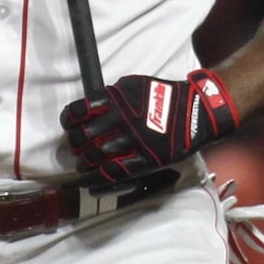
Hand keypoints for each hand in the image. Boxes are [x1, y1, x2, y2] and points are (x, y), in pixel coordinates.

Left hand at [60, 68, 239, 188]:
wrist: (194, 110)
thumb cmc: (162, 95)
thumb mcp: (132, 84)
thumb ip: (110, 95)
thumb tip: (90, 106)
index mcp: (115, 99)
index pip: (79, 110)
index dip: (69, 120)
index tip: (68, 125)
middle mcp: (121, 119)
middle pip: (83, 136)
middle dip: (75, 144)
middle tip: (76, 146)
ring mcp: (133, 141)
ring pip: (96, 156)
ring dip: (84, 162)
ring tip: (82, 164)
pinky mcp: (145, 159)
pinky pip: (115, 172)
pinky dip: (99, 178)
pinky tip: (92, 179)